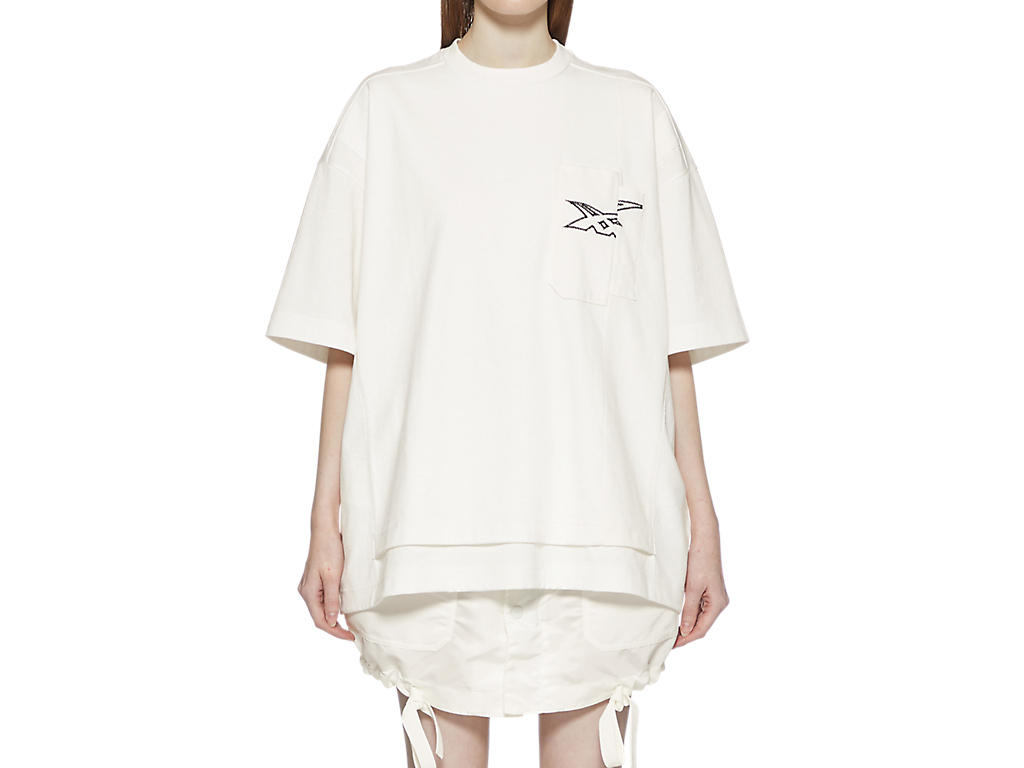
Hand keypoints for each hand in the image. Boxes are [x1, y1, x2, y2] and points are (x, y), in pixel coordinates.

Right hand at [297, 523, 353, 640]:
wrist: (325, 530)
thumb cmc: (329, 550)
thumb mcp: (333, 577)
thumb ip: (332, 600)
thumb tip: (332, 620)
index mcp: (308, 592)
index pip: (320, 620)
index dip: (335, 631)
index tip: (349, 636)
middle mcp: (306, 591)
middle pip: (319, 616)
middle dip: (334, 627)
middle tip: (351, 633)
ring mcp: (309, 586)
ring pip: (321, 609)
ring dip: (333, 617)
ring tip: (348, 624)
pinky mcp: (315, 581)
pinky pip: (322, 599)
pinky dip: (332, 607)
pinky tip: (342, 608)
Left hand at [673, 531, 728, 647]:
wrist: (704, 539)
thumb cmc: (700, 560)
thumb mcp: (692, 588)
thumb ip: (689, 611)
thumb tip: (686, 631)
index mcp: (718, 604)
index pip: (701, 629)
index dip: (686, 639)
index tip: (672, 645)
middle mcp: (719, 602)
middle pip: (702, 626)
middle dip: (687, 635)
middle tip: (669, 642)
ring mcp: (715, 597)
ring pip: (701, 618)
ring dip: (688, 626)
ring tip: (672, 633)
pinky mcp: (709, 591)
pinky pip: (700, 609)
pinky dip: (690, 616)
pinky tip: (680, 619)